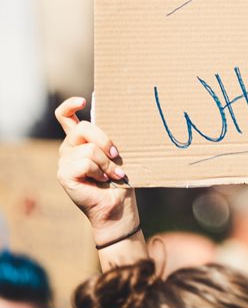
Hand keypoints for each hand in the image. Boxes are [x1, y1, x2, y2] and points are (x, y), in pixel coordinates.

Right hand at [55, 96, 138, 244]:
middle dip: (105, 140)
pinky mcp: (63, 175)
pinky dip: (99, 171)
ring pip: (89, 149)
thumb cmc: (121, 178)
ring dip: (107, 162)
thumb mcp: (117, 153)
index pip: (65, 116)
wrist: (118, 206)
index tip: (83, 101)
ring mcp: (64, 162)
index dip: (70, 105)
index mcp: (80, 140)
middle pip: (83, 128)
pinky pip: (85, 163)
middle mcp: (68, 148)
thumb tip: (125, 119)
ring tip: (114, 173)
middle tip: (117, 155)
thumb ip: (110, 138)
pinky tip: (103, 179)